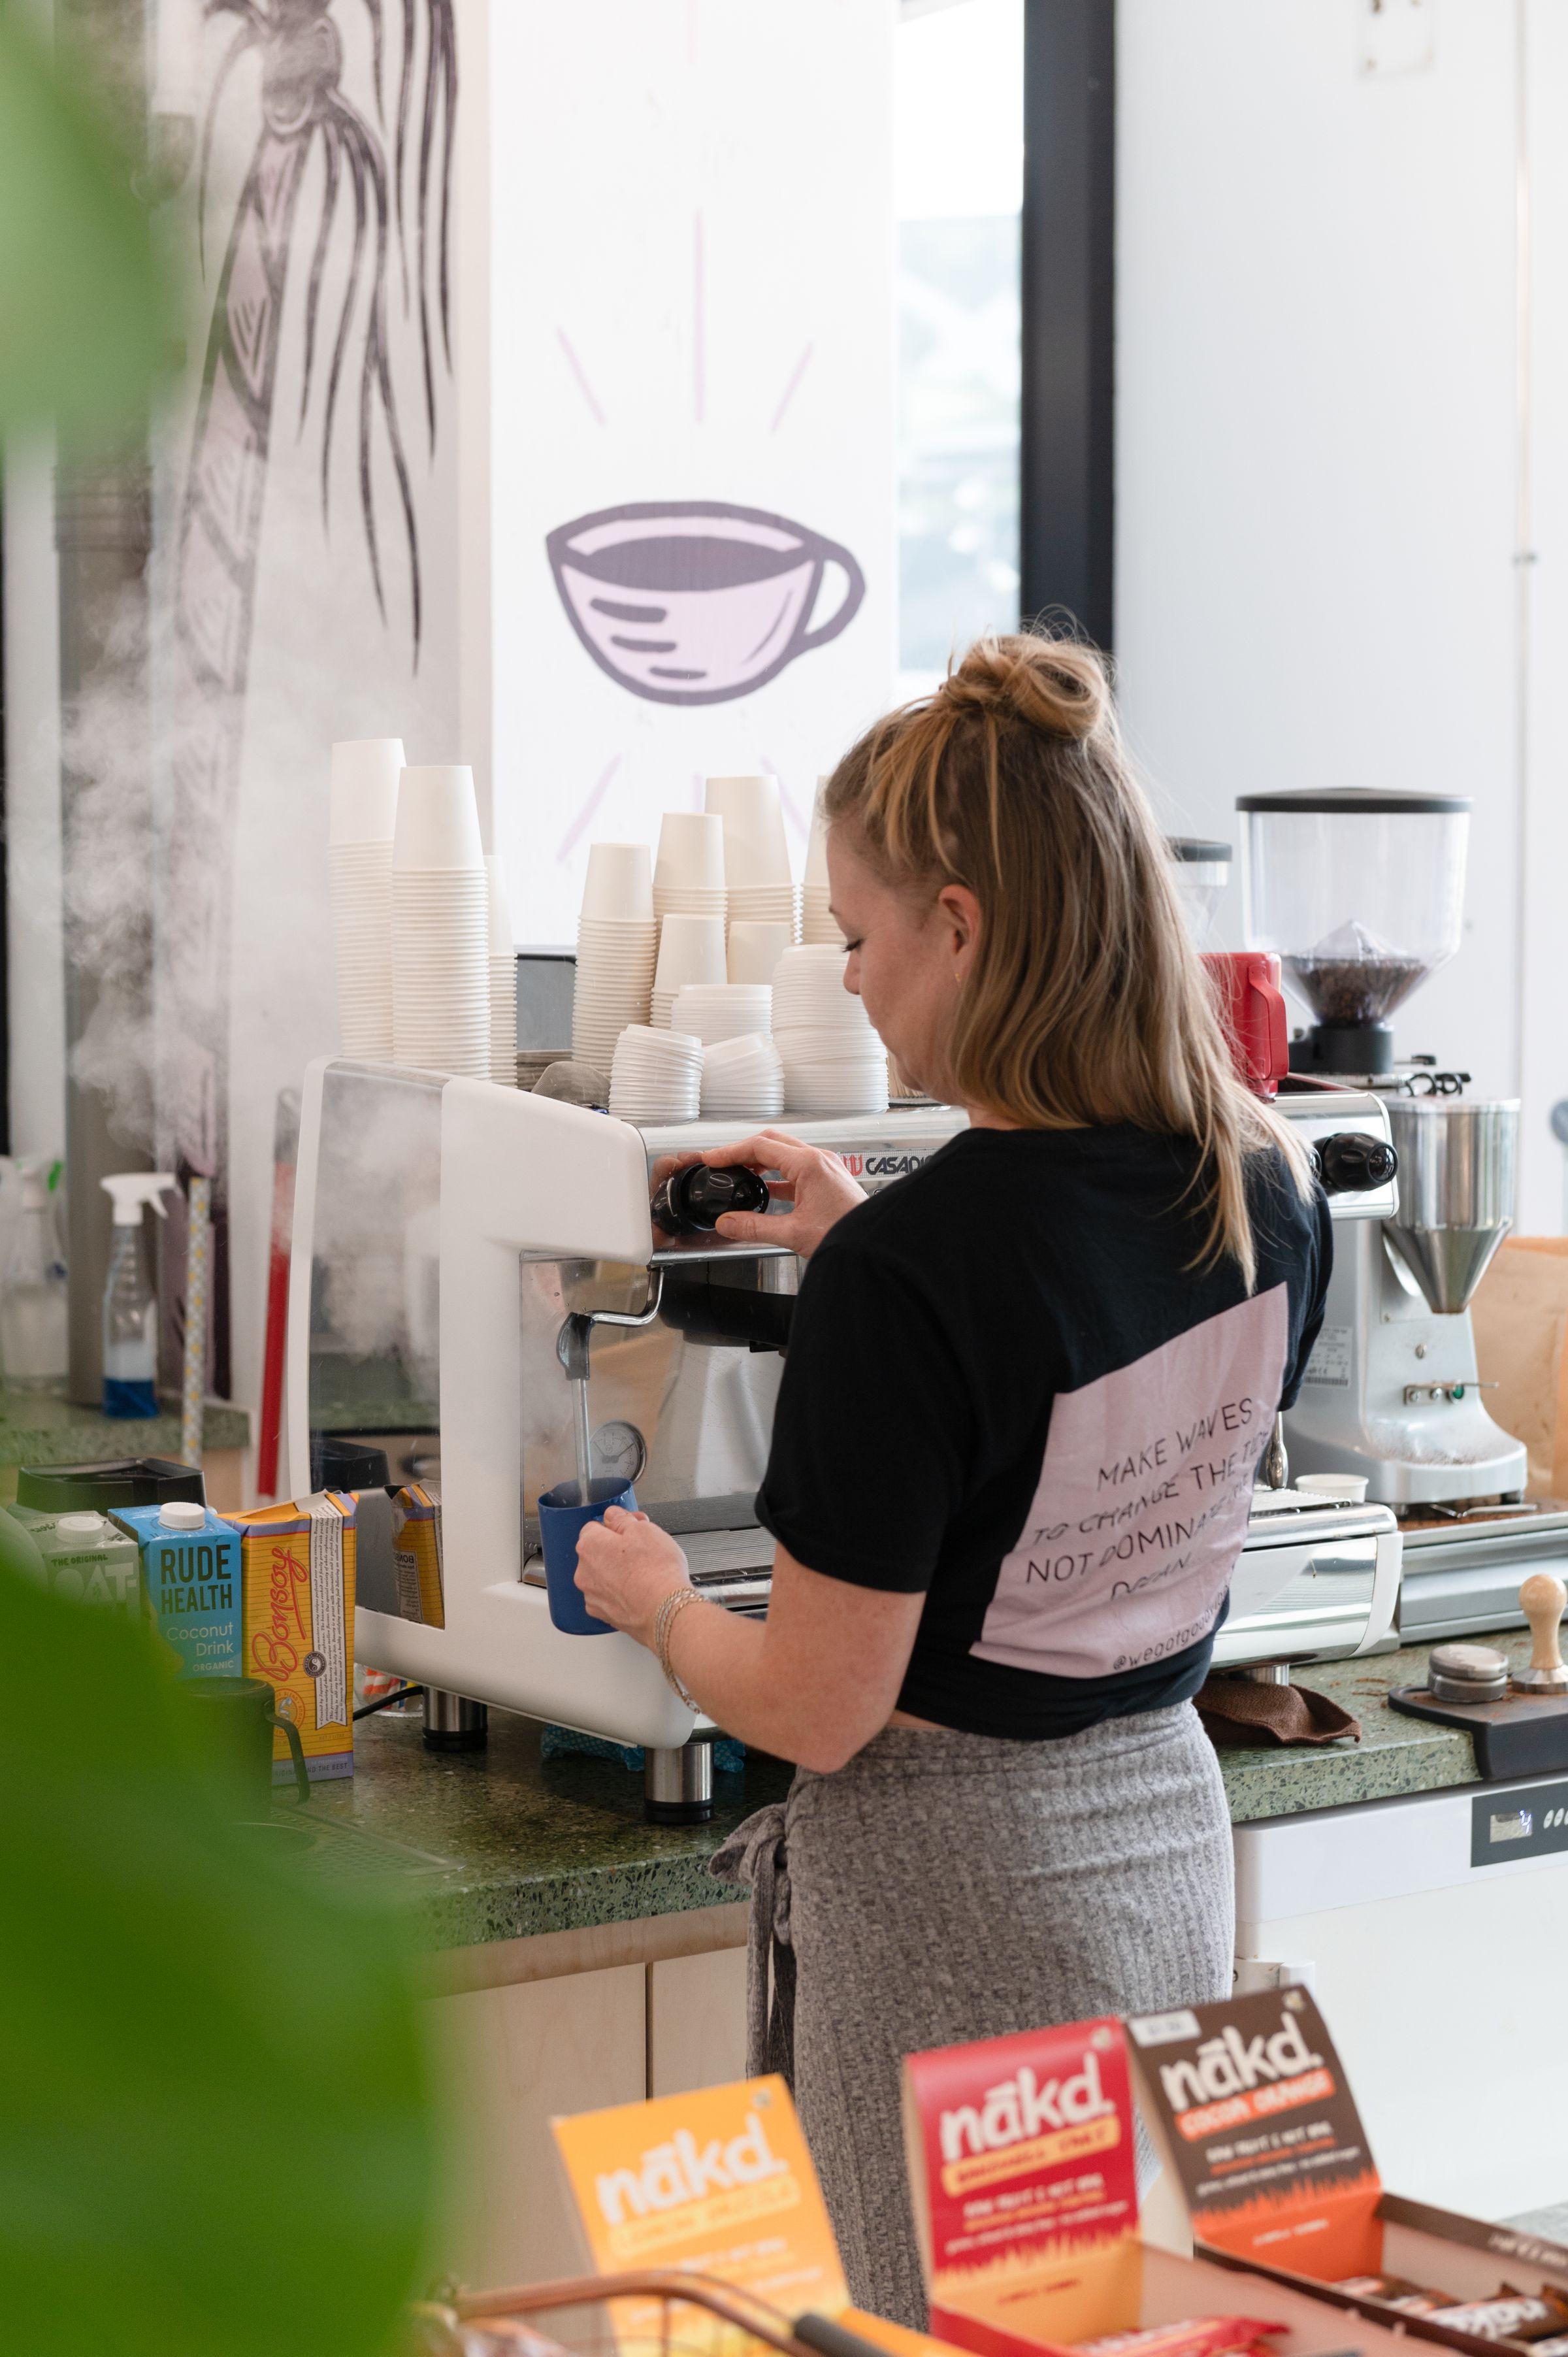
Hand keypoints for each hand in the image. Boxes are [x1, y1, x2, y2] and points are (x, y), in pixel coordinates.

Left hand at [574, 1506, 690, 1646]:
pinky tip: (640, 1590)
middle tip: (643, 1549)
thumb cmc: (656, 1572)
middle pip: (599, 1552)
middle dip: (618, 1548)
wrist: (665, 1610)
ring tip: (645, 1572)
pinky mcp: (604, 1614)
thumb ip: (622, 1518)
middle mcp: (584, 1572)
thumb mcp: (643, 1529)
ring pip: (604, 1576)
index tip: (632, 1529)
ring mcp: (593, 1596)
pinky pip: (609, 1597)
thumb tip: (614, 1516)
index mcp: (589, 1546)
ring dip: (618, 1572)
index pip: (595, 1527)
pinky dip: (621, 1593)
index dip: (617, 1525)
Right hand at [653, 1129, 865, 1259]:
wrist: (875, 1246)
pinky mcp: (829, 1180)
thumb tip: (727, 1223)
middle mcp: (819, 1160)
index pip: (761, 1146)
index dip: (732, 1150)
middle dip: (744, 1150)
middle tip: (722, 1162)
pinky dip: (777, 1175)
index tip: (713, 1158)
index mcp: (809, 1164)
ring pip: (785, 1154)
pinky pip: (797, 1169)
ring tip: (740, 1173)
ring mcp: (826, 1168)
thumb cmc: (848, 1235)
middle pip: (772, 1142)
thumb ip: (754, 1227)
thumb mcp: (793, 1233)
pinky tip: (765, 1189)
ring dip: (761, 1161)